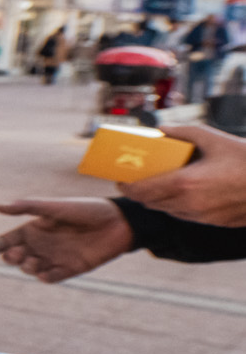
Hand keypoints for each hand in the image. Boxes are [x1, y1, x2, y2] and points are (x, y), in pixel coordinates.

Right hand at [0, 199, 132, 282]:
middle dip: (10, 257)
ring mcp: (55, 257)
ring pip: (31, 268)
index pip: (9, 239)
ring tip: (32, 262)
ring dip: (27, 267)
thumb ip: (28, 207)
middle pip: (16, 256)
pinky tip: (45, 273)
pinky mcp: (70, 269)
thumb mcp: (55, 206)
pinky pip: (52, 277)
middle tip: (14, 254)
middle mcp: (42, 244)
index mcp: (35, 228)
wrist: (119, 222)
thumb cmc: (86, 209)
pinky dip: (46, 277)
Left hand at [119, 125, 245, 225]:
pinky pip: (185, 216)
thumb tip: (159, 130)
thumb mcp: (212, 138)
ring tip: (158, 184)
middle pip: (149, 203)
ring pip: (167, 211)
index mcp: (184, 183)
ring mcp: (202, 217)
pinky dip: (177, 206)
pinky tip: (183, 193)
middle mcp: (189, 204)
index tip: (120, 178)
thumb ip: (182, 132)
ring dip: (158, 200)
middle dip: (139, 192)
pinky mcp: (213, 223)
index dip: (125, 185)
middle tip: (135, 179)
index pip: (140, 190)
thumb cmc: (245, 158)